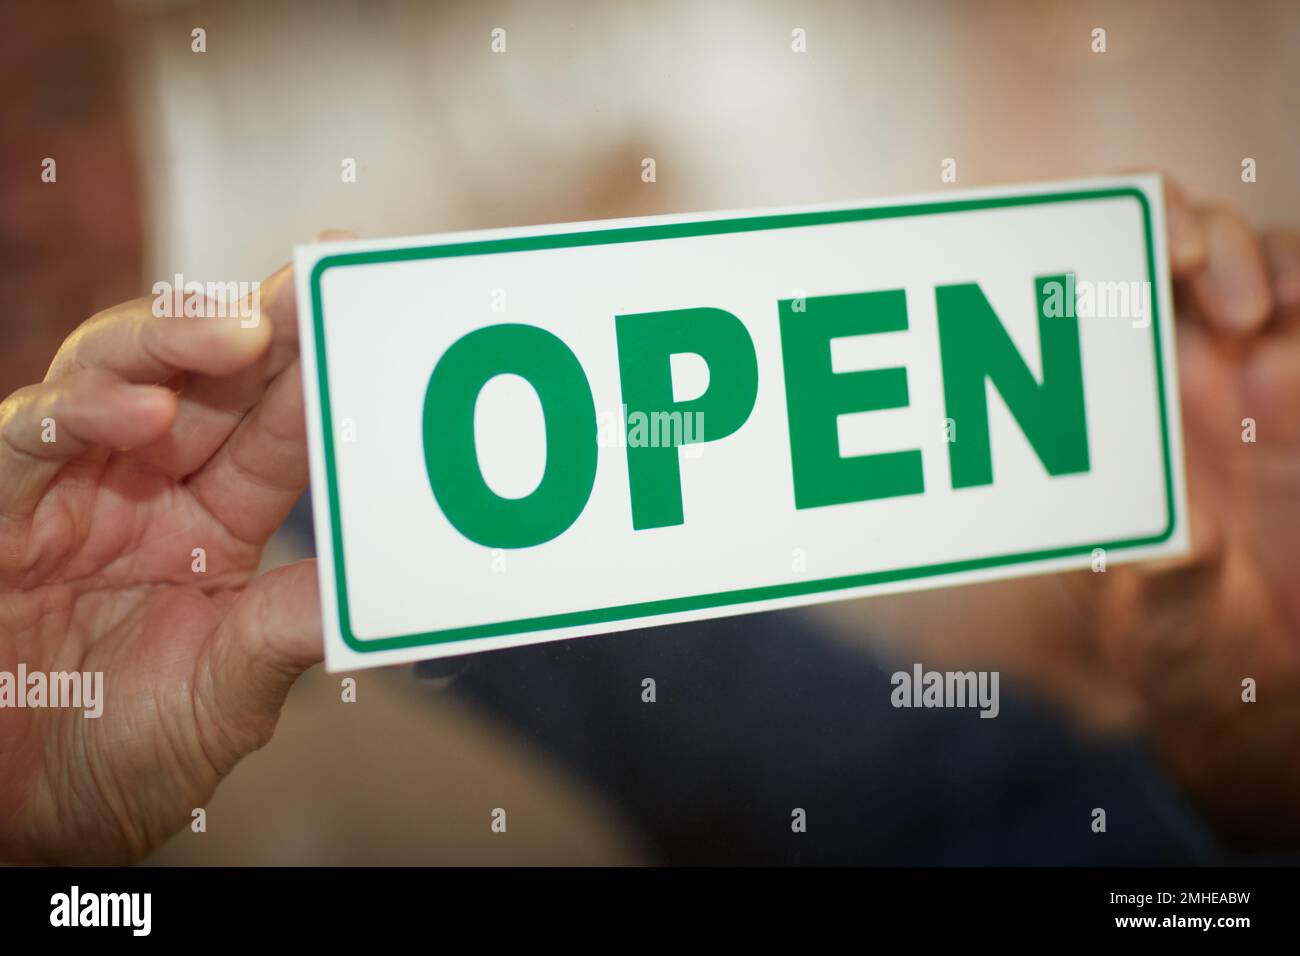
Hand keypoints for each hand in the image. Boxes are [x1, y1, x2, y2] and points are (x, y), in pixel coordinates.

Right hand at [0, 262, 320, 862]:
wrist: (26, 814)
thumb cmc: (126, 753)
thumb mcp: (229, 689)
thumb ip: (287, 627)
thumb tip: (374, 583)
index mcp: (214, 521)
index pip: (271, 424)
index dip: (311, 365)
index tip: (357, 308)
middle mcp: (144, 489)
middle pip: (200, 378)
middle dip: (252, 324)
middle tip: (307, 285)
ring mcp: (70, 494)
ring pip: (112, 377)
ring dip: (174, 344)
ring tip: (239, 331)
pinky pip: (29, 443)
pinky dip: (79, 414)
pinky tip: (142, 409)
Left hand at [1069, 179, 1299, 847]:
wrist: (1268, 665)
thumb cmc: (1188, 636)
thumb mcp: (1162, 622)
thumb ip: (1159, 583)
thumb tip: (1170, 540)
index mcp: (1094, 413)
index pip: (1066, 298)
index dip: (1067, 261)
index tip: (1096, 264)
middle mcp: (1160, 372)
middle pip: (1150, 243)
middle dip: (1163, 224)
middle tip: (1182, 258)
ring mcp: (1242, 366)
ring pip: (1235, 253)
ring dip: (1238, 250)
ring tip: (1250, 308)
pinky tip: (1288, 306)